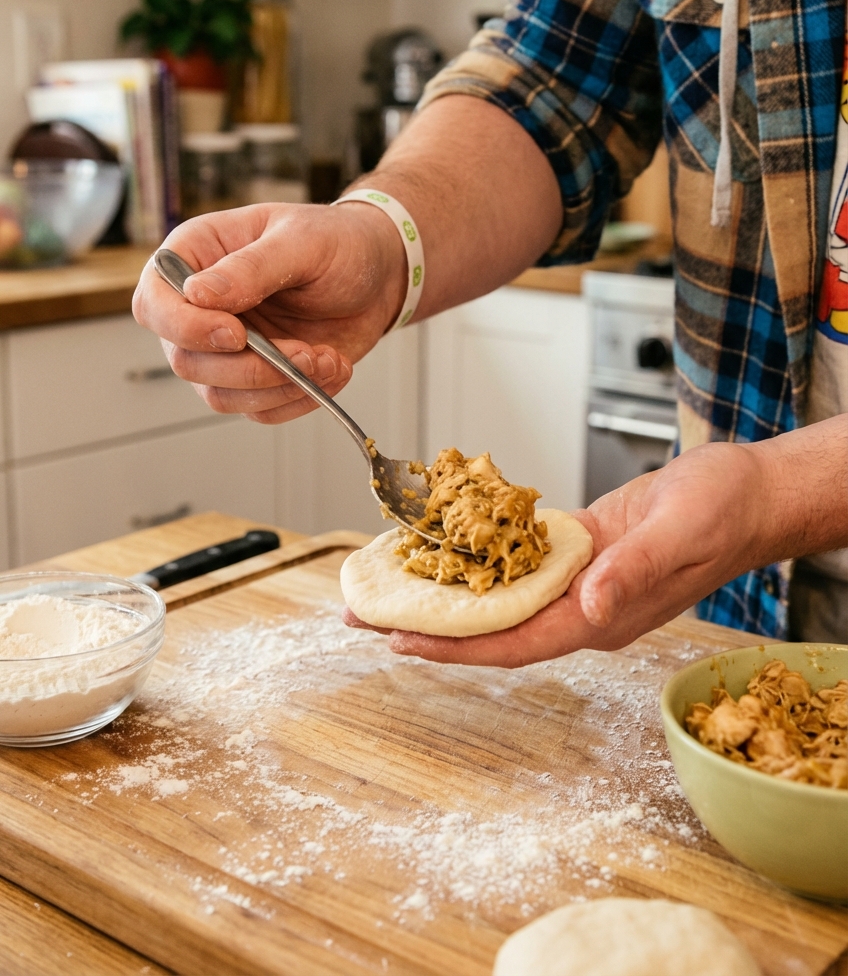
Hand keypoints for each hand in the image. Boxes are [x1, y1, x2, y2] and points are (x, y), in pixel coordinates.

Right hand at [132, 202, 405, 423]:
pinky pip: (260, 409)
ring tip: (327, 359)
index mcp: (196, 256)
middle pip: (186, 361)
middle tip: (305, 352)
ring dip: (280, 386)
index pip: (154, 304)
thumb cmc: (338, 242)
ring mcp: (226, 348)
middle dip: (250, 367)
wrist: (380, 274)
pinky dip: (299, 398)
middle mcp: (200, 308)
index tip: (235, 334)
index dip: (185, 328)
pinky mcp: (256, 377)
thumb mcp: (301, 241)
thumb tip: (197, 294)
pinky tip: (333, 368)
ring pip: (221, 394)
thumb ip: (251, 267)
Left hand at [344, 439, 776, 664]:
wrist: (746, 492)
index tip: (398, 639)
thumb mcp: (678, 534)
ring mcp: (580, 581)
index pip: (513, 643)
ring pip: (498, 596)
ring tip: (388, 581)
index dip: (453, 646)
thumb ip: (633, 570)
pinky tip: (445, 546)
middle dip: (428, 624)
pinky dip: (479, 556)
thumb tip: (589, 604)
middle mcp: (582, 607)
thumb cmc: (722, 512)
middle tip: (362, 614)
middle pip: (491, 627)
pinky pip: (519, 561)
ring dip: (445, 590)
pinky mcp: (580, 550)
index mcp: (601, 616)